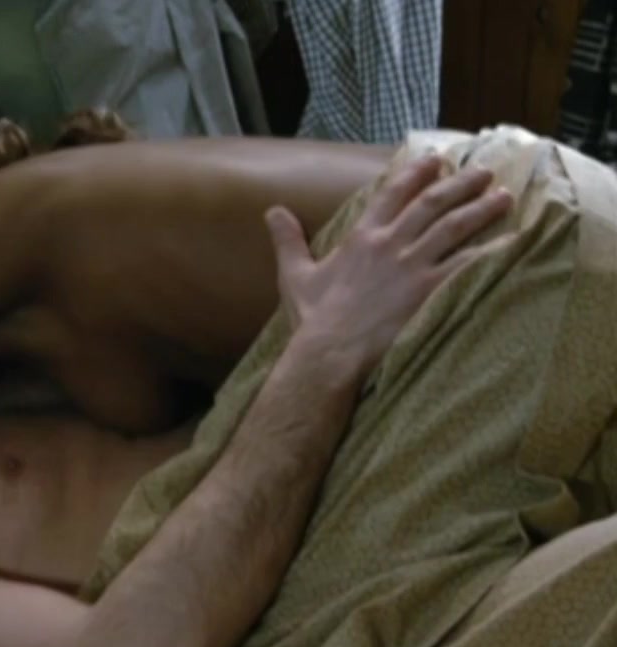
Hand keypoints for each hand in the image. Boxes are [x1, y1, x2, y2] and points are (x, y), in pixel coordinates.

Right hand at [264, 155, 512, 374]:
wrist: (332, 349)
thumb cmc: (313, 316)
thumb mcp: (294, 274)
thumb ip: (287, 239)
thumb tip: (272, 211)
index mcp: (361, 237)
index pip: (392, 194)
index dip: (415, 174)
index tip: (435, 159)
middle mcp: (391, 244)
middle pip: (432, 204)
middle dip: (460, 184)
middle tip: (483, 171)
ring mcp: (413, 266)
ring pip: (455, 227)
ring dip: (481, 209)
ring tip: (504, 197)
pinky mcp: (430, 290)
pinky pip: (469, 264)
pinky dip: (492, 251)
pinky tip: (512, 241)